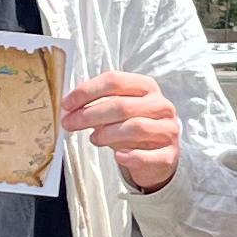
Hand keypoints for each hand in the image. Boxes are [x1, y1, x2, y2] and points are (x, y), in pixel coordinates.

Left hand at [63, 71, 181, 193]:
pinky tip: (118, 156)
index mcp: (146, 87)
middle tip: (69, 124)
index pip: (115, 81)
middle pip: (121, 105)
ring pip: (135, 127)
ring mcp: (168, 129)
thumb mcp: (117, 111)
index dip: (87, 91)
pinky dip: (129, 156)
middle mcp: (161, 105)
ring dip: (107, 134)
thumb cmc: (131, 128)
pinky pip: (147, 155)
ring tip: (93, 139)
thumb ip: (96, 105)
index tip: (67, 104)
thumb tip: (69, 109)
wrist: (158, 155)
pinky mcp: (169, 154)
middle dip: (89, 114)